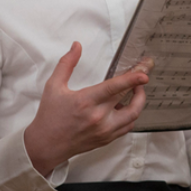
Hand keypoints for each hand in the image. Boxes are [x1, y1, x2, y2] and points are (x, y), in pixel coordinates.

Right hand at [23, 41, 147, 176]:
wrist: (47, 144)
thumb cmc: (50, 115)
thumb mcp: (53, 86)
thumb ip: (67, 64)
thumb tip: (77, 46)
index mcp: (85, 102)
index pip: (113, 88)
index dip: (131, 80)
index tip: (143, 75)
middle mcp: (98, 118)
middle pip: (130, 103)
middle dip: (140, 89)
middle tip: (140, 80)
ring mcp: (104, 131)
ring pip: (132, 117)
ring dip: (138, 104)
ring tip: (135, 93)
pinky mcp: (106, 139)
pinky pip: (126, 128)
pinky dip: (130, 117)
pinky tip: (123, 109)